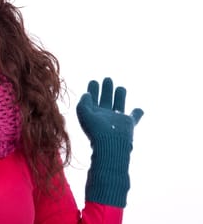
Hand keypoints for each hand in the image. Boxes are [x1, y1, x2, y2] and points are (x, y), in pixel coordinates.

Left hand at [76, 77, 143, 207]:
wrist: (110, 143)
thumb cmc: (95, 129)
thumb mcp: (83, 113)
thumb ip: (83, 101)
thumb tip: (87, 94)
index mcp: (92, 113)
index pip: (92, 98)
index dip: (93, 89)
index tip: (94, 81)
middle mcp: (104, 115)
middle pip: (106, 99)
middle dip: (106, 89)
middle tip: (107, 79)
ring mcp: (116, 119)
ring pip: (119, 104)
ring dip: (120, 96)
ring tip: (119, 88)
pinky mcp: (128, 123)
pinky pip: (134, 117)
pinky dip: (137, 113)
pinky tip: (140, 109)